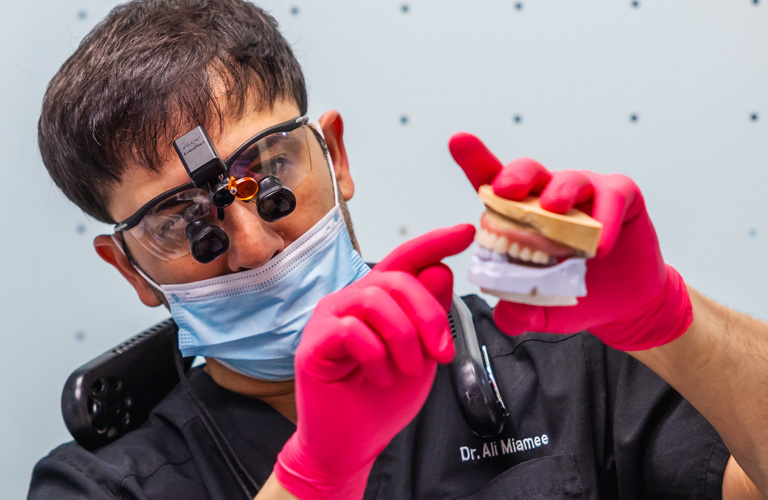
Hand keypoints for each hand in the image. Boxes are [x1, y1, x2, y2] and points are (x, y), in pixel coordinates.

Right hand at [274, 224, 474, 499]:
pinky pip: (352, 330)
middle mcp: (352, 300)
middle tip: (442, 353)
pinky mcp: (314, 342)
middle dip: (429, 315)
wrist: (352, 442)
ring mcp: (330, 318)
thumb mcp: (423, 355)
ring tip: (408, 369)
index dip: (435, 242)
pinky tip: (380, 377)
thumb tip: (441, 270)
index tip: (466, 232)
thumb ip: (431, 315)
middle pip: (397, 279)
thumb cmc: (382, 400)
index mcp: (380, 300)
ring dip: (404, 338)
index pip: (407, 259)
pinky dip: (376, 356)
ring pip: (376, 300)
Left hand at [449, 133, 690, 350]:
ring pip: (570, 180)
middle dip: (515, 176)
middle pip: (528, 173)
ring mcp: (586, 194)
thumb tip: (507, 316)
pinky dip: (607, 217)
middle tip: (506, 190)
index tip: (458, 141)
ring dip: (560, 192)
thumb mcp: (541, 310)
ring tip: (555, 210)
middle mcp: (549, 196)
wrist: (622, 306)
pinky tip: (601, 245)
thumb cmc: (574, 295)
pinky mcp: (621, 197)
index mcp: (520, 214)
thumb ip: (520, 312)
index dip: (475, 159)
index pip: (493, 182)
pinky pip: (613, 197)